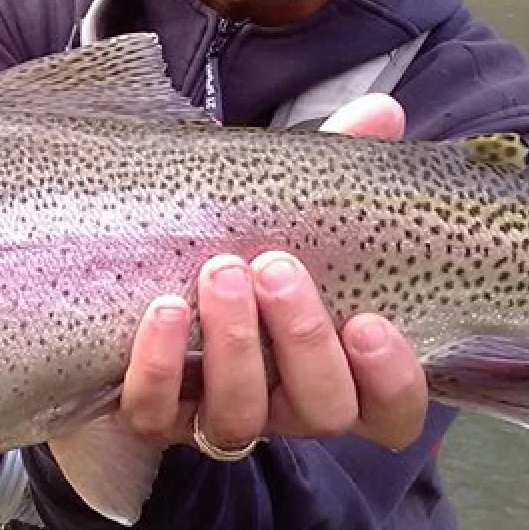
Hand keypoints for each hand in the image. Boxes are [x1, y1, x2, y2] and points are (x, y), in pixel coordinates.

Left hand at [117, 93, 429, 454]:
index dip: (391, 380)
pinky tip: (163, 310)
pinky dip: (158, 365)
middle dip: (303, 339)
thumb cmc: (246, 247)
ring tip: (220, 271)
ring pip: (240, 417)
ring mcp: (220, 414)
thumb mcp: (294, 209)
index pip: (393, 411)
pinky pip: (154, 412)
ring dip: (233, 346)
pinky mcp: (153, 416)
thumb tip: (382, 112)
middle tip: (275, 267)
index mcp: (341, 370)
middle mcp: (287, 406)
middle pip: (321, 409)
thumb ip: (343, 166)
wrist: (135, 282)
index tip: (369, 323)